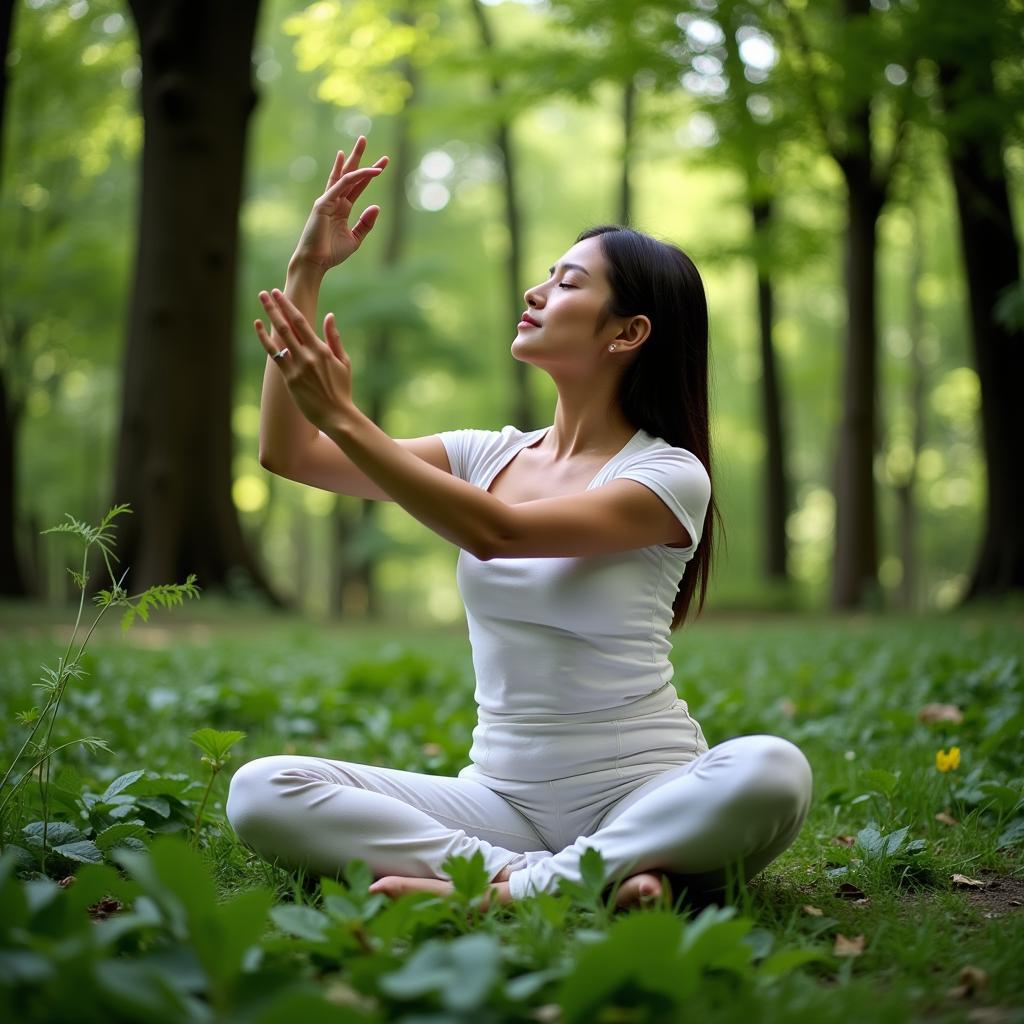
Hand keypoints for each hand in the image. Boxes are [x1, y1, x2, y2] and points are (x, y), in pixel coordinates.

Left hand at [254, 288, 354, 430]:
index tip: (279, 293)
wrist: (337, 415)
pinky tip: (258, 326)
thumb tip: (329, 316)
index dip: (288, 305)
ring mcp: (297, 366)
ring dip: (268, 316)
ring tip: (261, 302)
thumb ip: (334, 338)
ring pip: (279, 336)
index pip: (301, 322)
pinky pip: (274, 354)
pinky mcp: (289, 378)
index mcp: (322, 349)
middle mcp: (308, 355)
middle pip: (287, 325)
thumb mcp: (344, 362)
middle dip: (275, 306)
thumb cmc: (342, 390)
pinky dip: (265, 339)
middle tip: (265, 292)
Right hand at [291, 136, 388, 271]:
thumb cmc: (331, 253)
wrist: (315, 263)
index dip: (369, 174)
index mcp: (342, 208)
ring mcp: (328, 199)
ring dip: (354, 158)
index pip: (358, 186)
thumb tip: (377, 207)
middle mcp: (334, 200)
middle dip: (357, 156)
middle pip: (348, 173)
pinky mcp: (323, 203)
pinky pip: (341, 186)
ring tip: (362, 141)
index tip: (383, 163)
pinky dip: (355, 177)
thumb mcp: (355, 239)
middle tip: (364, 138)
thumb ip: (366, 223)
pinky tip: (368, 170)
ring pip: (345, 174)